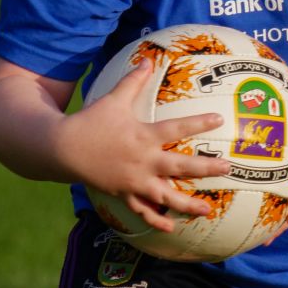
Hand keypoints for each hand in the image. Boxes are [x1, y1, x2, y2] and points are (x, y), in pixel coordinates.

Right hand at [55, 60, 228, 231]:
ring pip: (165, 196)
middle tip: (228, 169)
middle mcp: (143, 161)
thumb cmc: (89, 122)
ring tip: (207, 210)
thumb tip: (148, 59)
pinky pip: (142, 210)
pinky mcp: (123, 193)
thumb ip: (133, 81)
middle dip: (206, 169)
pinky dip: (155, 219)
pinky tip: (171, 229)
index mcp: (144, 136)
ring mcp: (133, 180)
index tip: (219, 120)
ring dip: (187, 204)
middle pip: (180, 167)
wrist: (60, 149)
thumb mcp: (113, 99)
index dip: (198, 123)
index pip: (177, 128)